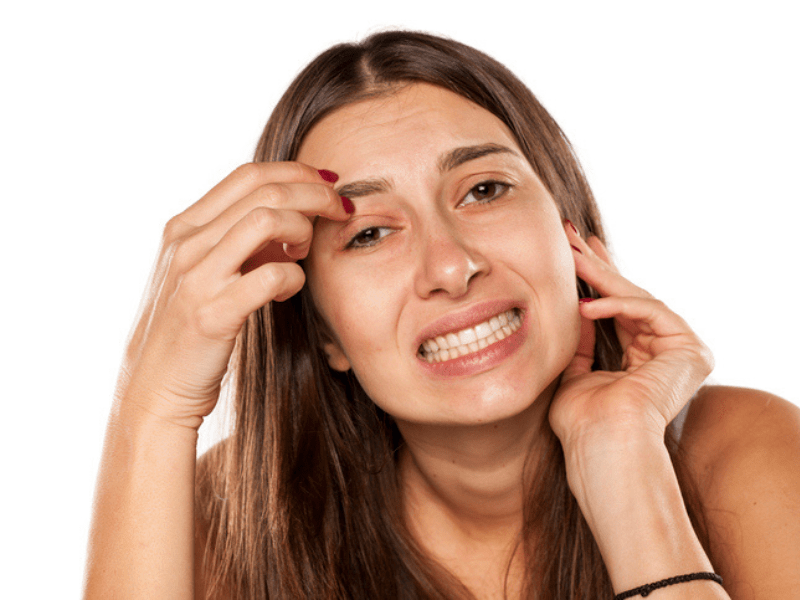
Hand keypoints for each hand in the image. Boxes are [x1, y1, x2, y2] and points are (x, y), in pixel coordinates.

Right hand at [115, 162, 349, 428]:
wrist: (154, 389)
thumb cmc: (189, 331)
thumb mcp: (204, 274)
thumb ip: (236, 243)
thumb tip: (288, 218)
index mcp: (184, 228)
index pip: (249, 175)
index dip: (296, 173)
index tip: (328, 185)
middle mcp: (186, 245)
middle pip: (265, 190)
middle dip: (315, 193)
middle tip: (341, 211)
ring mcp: (196, 278)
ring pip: (267, 220)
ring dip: (303, 229)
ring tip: (307, 251)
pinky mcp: (212, 315)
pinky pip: (270, 276)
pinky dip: (294, 277)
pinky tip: (293, 288)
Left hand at [549, 223, 713, 449]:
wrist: (603, 445)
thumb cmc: (584, 422)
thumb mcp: (575, 372)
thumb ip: (581, 342)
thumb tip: (578, 308)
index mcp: (642, 361)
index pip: (620, 311)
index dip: (597, 280)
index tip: (574, 252)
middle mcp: (666, 354)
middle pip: (630, 299)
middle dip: (598, 266)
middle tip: (571, 236)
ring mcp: (683, 352)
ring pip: (638, 300)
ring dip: (601, 276)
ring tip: (570, 257)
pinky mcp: (692, 351)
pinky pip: (651, 312)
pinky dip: (617, 305)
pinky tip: (586, 305)